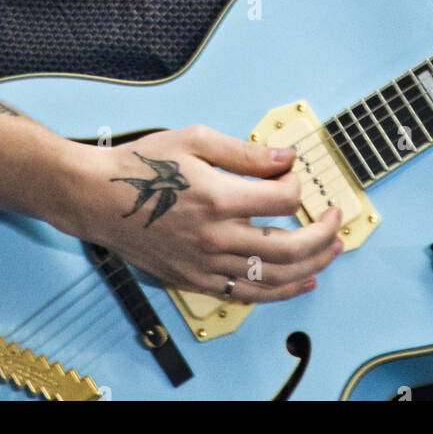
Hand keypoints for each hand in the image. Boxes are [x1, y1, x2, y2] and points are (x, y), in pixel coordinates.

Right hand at [59, 124, 342, 302]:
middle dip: (322, 233)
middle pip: (288, 246)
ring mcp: (204, 264)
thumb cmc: (141, 165)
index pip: (281, 199)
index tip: (292, 173)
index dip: (296, 184)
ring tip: (331, 252)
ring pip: (272, 277)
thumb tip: (285, 158)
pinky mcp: (194, 280)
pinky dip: (278, 292)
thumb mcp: (195, 140)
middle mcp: (214, 237)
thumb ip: (245, 153)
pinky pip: (246, 293)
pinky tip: (300, 282)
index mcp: (217, 198)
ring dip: (311, 266)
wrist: (96, 197)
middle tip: (336, 219)